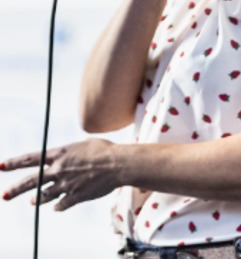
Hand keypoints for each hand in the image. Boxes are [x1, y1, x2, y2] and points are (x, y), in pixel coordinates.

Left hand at [1, 139, 120, 211]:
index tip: (1, 166)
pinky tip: (57, 207)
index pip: (30, 159)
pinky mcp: (75, 197)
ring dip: (38, 199)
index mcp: (59, 154)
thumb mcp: (84, 145)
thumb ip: (70, 153)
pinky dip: (58, 206)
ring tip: (33, 201)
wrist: (118, 164)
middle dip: (15, 189)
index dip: (14, 163)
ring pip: (44, 195)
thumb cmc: (105, 150)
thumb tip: (67, 156)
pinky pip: (61, 205)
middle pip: (31, 181)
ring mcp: (65, 185)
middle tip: (4, 195)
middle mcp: (58, 170)